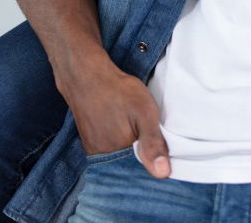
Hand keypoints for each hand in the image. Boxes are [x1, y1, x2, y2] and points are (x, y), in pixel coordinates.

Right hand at [61, 51, 169, 178]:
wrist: (87, 76)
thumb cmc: (118, 92)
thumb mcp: (144, 113)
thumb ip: (153, 143)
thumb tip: (162, 174)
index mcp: (118, 155)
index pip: (140, 171)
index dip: (151, 160)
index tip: (158, 148)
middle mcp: (102, 158)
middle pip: (128, 165)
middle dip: (140, 155)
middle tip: (143, 130)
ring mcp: (93, 150)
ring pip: (117, 157)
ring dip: (128, 148)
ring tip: (132, 126)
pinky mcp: (89, 141)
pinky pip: (107, 149)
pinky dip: (117, 142)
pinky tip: (121, 126)